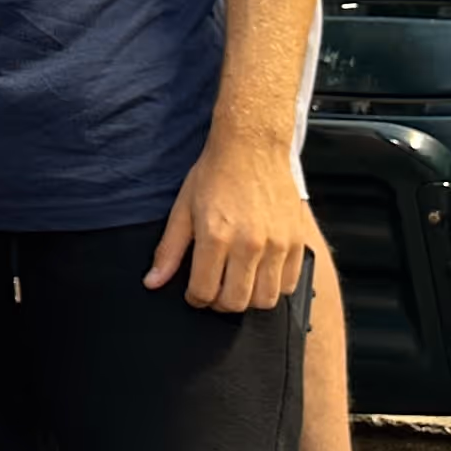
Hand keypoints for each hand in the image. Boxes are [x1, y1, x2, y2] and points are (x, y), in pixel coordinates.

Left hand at [145, 134, 316, 312]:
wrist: (253, 147)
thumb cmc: (215, 175)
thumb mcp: (182, 208)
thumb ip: (169, 250)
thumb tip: (152, 282)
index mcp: (216, 236)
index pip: (204, 292)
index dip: (194, 298)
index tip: (193, 292)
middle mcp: (249, 244)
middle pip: (235, 303)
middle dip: (218, 303)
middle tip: (213, 290)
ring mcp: (277, 245)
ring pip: (265, 300)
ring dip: (247, 300)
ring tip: (236, 283)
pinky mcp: (297, 242)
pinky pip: (289, 284)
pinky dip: (273, 288)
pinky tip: (259, 274)